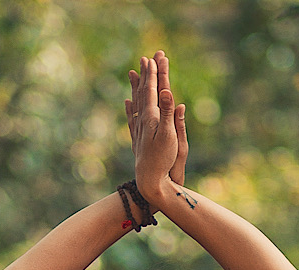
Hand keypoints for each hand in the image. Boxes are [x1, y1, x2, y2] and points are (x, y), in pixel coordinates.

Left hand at [124, 51, 187, 196]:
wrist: (151, 183)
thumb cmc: (163, 162)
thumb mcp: (170, 137)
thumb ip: (168, 114)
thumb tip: (168, 92)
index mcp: (151, 118)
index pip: (152, 90)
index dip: (154, 73)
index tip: (155, 57)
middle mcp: (143, 121)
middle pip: (143, 93)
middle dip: (146, 75)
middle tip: (147, 58)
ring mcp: (139, 131)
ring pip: (136, 103)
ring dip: (136, 88)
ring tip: (132, 73)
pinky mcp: (138, 141)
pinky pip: (132, 119)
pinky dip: (130, 109)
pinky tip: (127, 104)